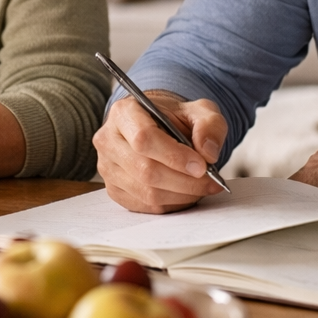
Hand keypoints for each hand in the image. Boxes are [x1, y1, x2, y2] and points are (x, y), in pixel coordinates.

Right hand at [93, 91, 226, 212]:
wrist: (157, 127)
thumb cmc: (173, 118)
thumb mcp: (199, 111)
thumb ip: (209, 125)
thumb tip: (208, 153)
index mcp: (124, 112)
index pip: (143, 138)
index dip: (174, 156)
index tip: (201, 166)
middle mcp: (109, 140)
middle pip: (145, 170)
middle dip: (184, 181)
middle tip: (210, 181)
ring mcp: (107, 168)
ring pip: (146, 192)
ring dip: (181, 195)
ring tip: (203, 187)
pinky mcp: (114, 190)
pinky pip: (146, 206)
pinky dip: (172, 204)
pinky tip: (187, 193)